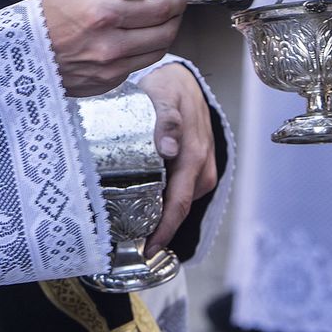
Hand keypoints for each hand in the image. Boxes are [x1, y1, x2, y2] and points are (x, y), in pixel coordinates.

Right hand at [39, 0, 187, 96]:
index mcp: (105, 15)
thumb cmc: (51, 13)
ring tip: (154, 19)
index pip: (161, 8)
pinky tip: (130, 37)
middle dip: (176, 15)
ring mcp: (111, 69)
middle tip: (172, 2)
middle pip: (167, 32)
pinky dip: (143, 49)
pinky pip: (138, 65)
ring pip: (158, 51)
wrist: (21, 51)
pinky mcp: (108, 84)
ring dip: (164, 33)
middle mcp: (111, 46)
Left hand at [138, 62, 218, 254]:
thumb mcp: (164, 96)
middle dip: (157, 232)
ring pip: (179, 202)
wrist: (184, 81)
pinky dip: (165, 201)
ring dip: (160, 216)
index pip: (176, 205)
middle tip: (129, 247)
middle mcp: (202, 170)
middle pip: (177, 210)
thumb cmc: (170, 89)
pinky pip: (181, 192)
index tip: (145, 251)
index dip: (162, 232)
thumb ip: (166, 119)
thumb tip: (169, 148)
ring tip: (131, 229)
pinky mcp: (197, 170)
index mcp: (193, 158)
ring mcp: (202, 171)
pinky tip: (144, 205)